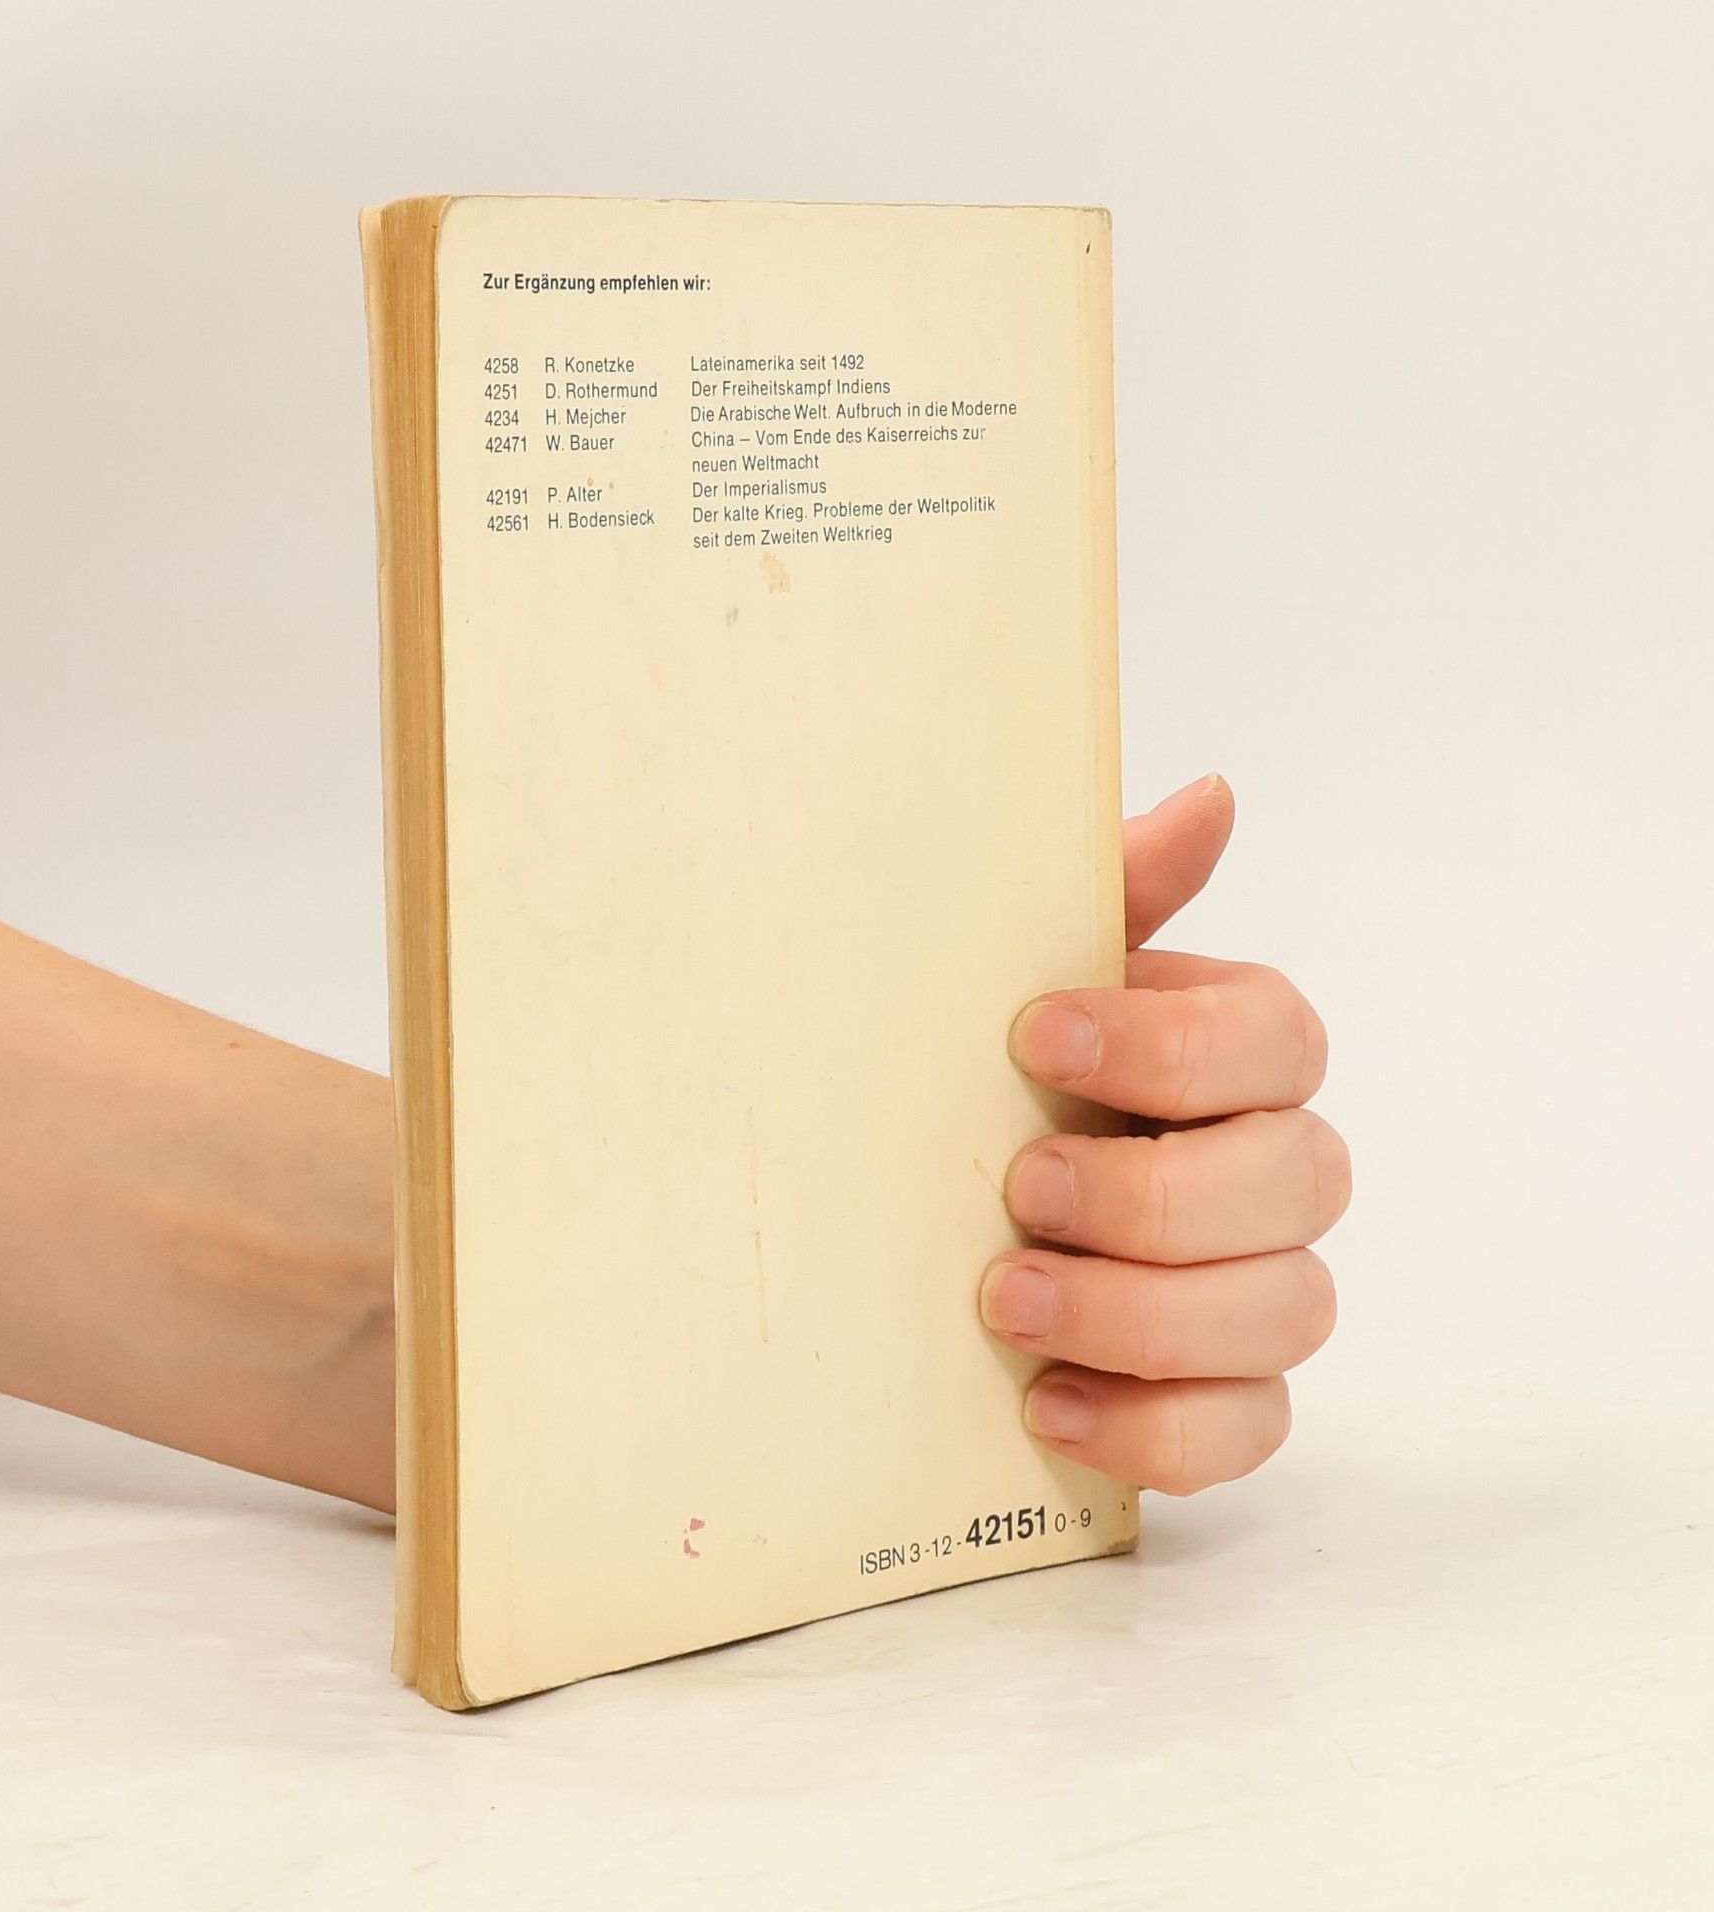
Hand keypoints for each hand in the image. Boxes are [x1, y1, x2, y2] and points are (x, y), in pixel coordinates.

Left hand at [979, 775, 1347, 1492]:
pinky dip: (1153, 1429)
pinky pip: (1248, 1431)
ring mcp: (1261, 1290)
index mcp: (1236, 1055)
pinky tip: (1046, 1405)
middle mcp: (1272, 1169)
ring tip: (1005, 1302)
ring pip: (1284, 1313)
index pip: (1275, 1038)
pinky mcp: (1226, 1398)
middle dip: (1154, 1193)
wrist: (934, 1214)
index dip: (1168, 1043)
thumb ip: (1116, 903)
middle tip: (1020, 1186)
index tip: (1035, 1033)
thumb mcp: (1026, 981)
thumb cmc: (1000, 1081)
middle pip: (1296, 1182)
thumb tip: (1212, 798)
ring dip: (1143, 1314)